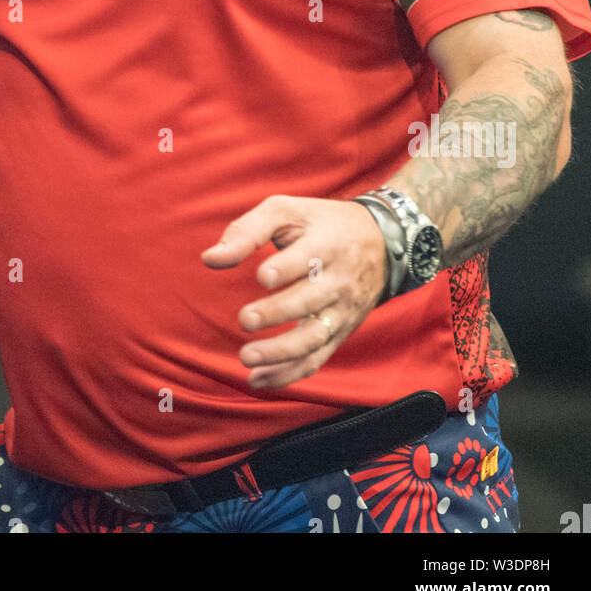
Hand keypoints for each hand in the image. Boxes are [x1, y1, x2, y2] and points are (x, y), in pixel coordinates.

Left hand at [201, 195, 388, 389]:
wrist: (381, 242)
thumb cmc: (320, 223)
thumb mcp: (287, 211)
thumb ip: (246, 231)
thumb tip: (209, 259)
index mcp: (326, 244)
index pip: (308, 259)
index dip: (286, 268)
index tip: (262, 276)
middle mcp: (338, 280)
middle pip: (310, 301)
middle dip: (278, 313)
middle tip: (245, 319)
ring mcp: (341, 310)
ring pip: (314, 337)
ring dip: (280, 353)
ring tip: (246, 358)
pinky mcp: (340, 332)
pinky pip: (317, 359)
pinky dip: (288, 374)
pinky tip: (258, 379)